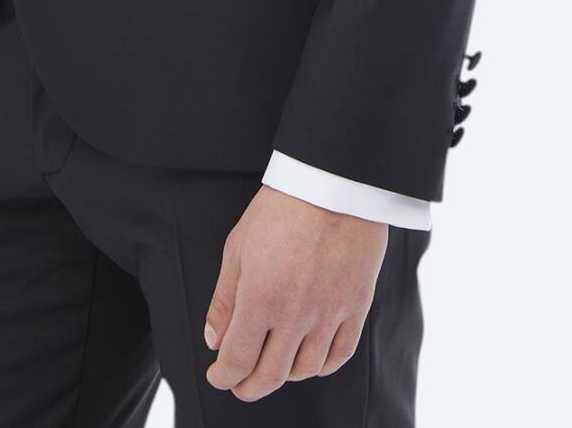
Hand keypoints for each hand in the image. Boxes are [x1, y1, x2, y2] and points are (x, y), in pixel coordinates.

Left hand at [203, 184, 387, 399]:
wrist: (333, 183)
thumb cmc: (281, 209)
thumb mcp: (238, 247)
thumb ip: (224, 299)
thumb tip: (215, 341)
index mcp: (261, 298)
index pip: (237, 360)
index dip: (223, 376)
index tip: (218, 375)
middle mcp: (296, 314)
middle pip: (270, 376)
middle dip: (249, 387)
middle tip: (240, 384)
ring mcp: (329, 313)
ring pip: (305, 370)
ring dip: (284, 374)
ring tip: (273, 362)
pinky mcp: (356, 306)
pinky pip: (339, 355)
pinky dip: (321, 365)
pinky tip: (309, 357)